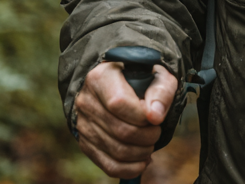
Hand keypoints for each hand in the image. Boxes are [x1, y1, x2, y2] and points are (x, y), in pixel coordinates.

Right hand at [73, 60, 177, 177]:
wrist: (119, 85)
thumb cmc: (142, 79)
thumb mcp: (157, 75)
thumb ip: (161, 91)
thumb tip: (155, 116)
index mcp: (100, 78)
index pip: (118, 103)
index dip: (142, 115)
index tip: (156, 117)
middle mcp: (86, 101)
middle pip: (120, 130)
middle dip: (147, 136)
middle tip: (157, 132)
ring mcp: (83, 124)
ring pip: (116, 150)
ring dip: (142, 152)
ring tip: (151, 144)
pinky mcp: (86, 143)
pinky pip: (108, 164)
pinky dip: (130, 168)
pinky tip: (143, 161)